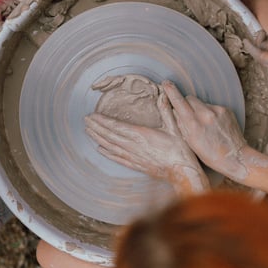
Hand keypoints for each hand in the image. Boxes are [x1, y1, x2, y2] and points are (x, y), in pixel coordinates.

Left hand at [84, 91, 208, 194]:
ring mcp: (133, 157)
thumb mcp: (175, 127)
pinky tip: (100, 149)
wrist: (182, 173)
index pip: (116, 126)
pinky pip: (117, 158)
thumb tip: (164, 94)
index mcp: (141, 135)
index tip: (92, 116)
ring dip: (98, 138)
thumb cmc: (180, 150)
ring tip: (88, 131)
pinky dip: (107, 153)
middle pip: (110, 136)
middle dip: (96, 127)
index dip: (103, 121)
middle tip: (85, 120)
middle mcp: (134, 146)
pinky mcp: (136, 165)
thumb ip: (167, 111)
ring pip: (111, 146)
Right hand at [161, 81, 249, 178]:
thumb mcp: (191, 143)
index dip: (171, 92)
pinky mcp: (226, 110)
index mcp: (194, 124)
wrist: (236, 157)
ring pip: (201, 103)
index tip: (166, 84)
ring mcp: (217, 111)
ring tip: (205, 125)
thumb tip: (176, 111)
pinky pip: (212, 106)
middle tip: (189, 116)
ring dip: (199, 109)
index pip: (179, 102)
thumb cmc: (211, 155)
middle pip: (189, 98)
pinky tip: (214, 125)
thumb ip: (183, 125)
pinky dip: (210, 113)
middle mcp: (205, 114)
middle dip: (186, 104)